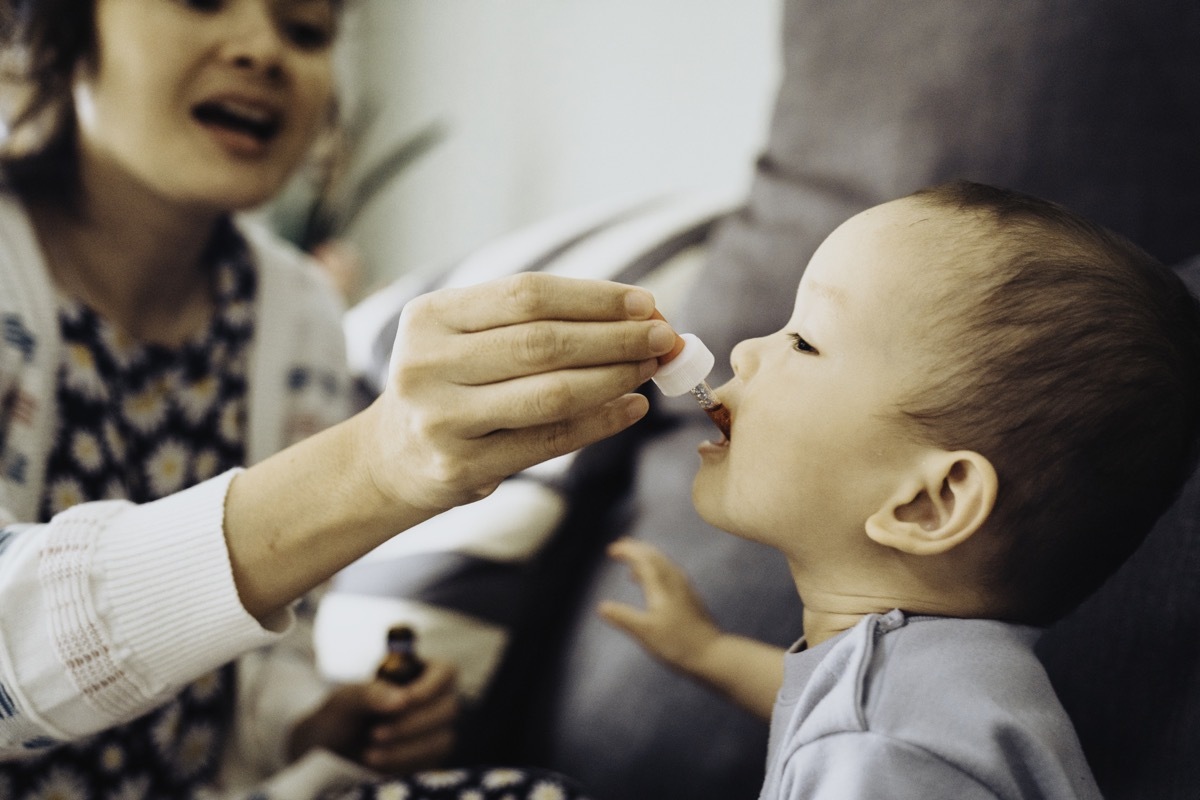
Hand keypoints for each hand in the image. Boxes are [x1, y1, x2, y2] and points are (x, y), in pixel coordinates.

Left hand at [287, 659, 458, 773]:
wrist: (331, 749)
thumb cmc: (341, 714)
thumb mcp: (346, 699)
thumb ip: (371, 693)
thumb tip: (402, 700)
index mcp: (420, 674)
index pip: (445, 672)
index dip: (431, 686)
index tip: (406, 699)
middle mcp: (435, 701)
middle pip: (448, 709)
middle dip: (412, 724)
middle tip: (377, 733)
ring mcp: (435, 731)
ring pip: (442, 740)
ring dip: (407, 749)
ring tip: (370, 753)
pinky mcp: (429, 758)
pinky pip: (430, 763)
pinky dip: (403, 764)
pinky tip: (377, 763)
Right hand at [359, 273, 676, 514]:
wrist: (394, 456)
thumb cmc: (451, 382)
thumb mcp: (465, 335)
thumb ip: (533, 319)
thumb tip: (638, 312)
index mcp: (430, 316)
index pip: (528, 294)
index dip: (595, 297)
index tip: (646, 303)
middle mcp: (428, 365)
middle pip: (543, 342)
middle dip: (615, 337)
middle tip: (663, 337)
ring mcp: (442, 420)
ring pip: (552, 393)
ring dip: (615, 377)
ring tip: (651, 367)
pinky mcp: (462, 468)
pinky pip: (549, 441)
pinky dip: (600, 422)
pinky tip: (632, 407)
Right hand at [599, 537, 722, 674]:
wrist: (712, 655)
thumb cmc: (678, 645)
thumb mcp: (645, 632)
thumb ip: (623, 617)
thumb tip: (602, 607)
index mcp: (661, 586)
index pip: (643, 559)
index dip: (627, 551)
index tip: (611, 550)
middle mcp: (675, 582)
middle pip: (654, 556)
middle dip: (636, 548)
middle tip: (619, 547)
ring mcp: (685, 589)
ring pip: (664, 564)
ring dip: (646, 558)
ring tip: (632, 563)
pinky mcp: (690, 598)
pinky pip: (670, 574)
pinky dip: (656, 571)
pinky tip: (652, 585)